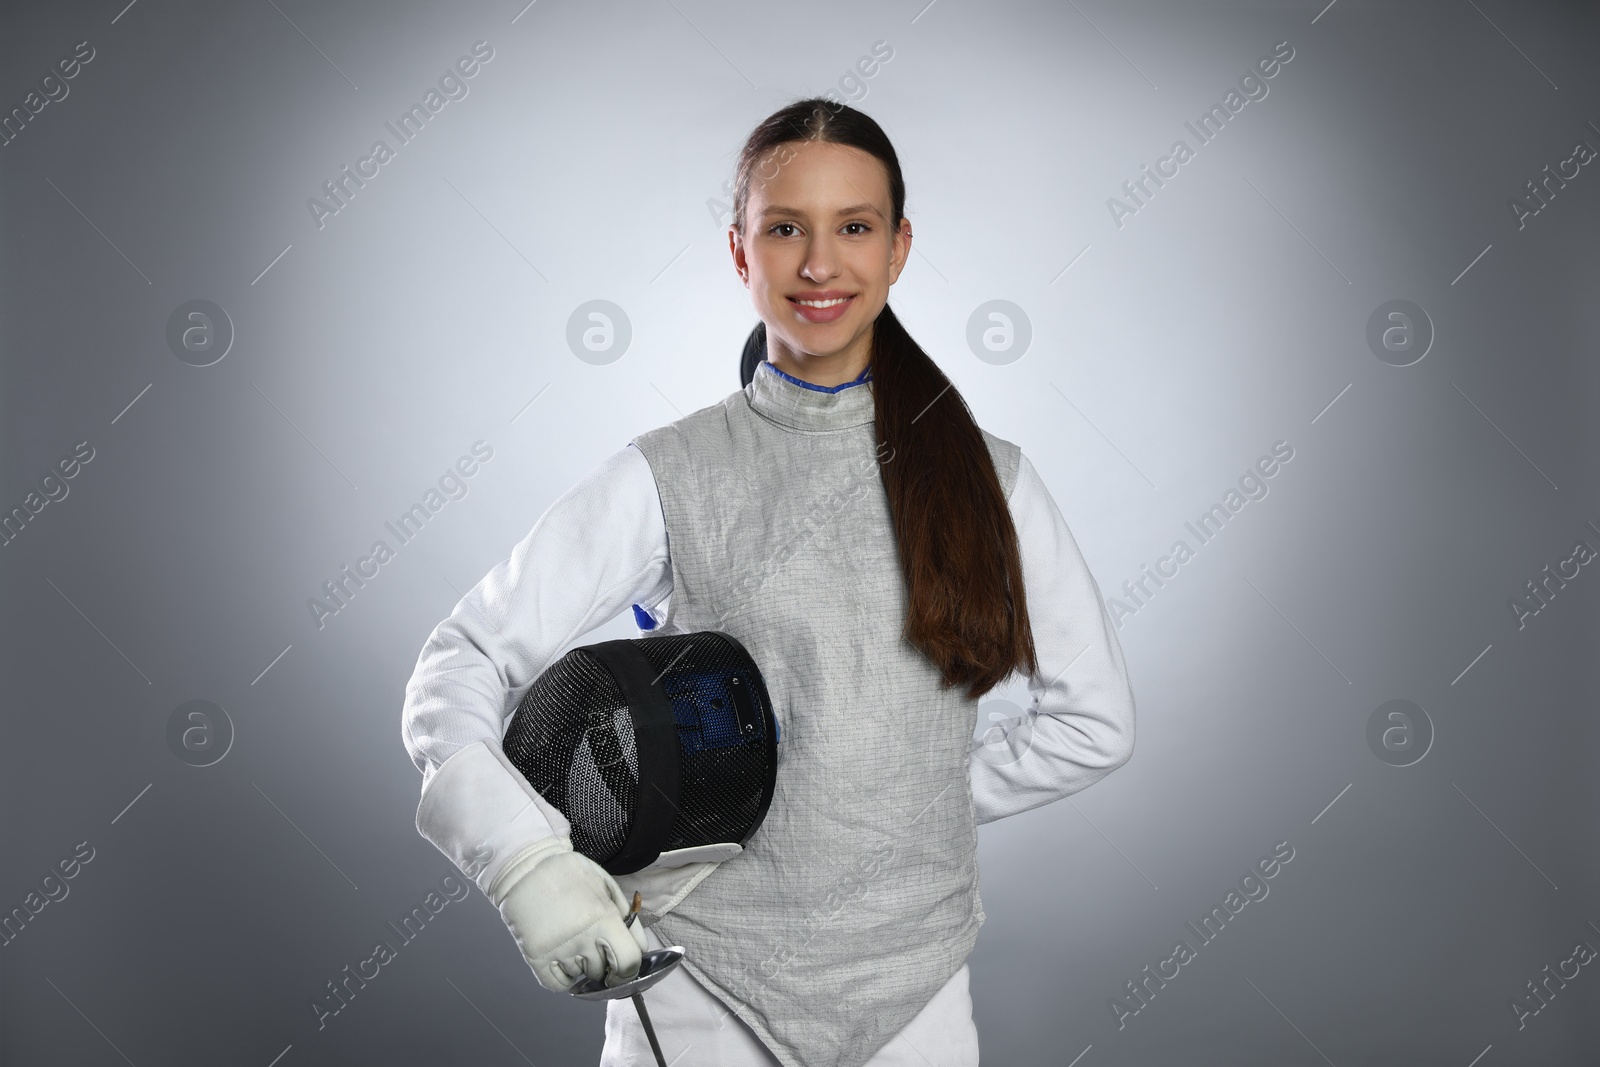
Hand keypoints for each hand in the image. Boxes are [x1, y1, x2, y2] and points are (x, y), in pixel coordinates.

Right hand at [488, 836, 648, 991]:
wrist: (527, 868)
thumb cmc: (570, 874)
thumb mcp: (607, 887)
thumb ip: (628, 919)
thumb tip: (641, 949)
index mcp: (604, 919)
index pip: (628, 964)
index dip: (630, 969)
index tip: (624, 966)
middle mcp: (582, 938)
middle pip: (603, 972)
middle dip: (603, 961)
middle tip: (592, 940)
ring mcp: (557, 950)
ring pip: (581, 976)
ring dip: (581, 964)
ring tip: (572, 938)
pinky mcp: (535, 957)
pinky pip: (558, 984)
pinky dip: (563, 976)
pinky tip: (562, 957)